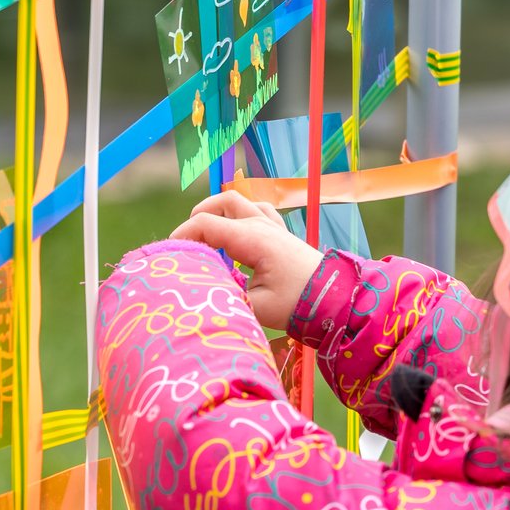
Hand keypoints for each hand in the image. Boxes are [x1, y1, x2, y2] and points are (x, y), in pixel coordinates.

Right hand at [170, 190, 323, 329]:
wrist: (337, 301)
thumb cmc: (298, 304)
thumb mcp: (255, 307)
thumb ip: (225, 296)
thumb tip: (201, 293)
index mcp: (253, 239)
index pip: (206, 223)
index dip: (183, 235)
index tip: (171, 255)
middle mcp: (262, 226)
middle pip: (223, 203)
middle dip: (198, 217)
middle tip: (187, 242)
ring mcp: (274, 226)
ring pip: (240, 203)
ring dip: (219, 212)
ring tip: (206, 233)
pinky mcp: (282, 234)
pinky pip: (257, 211)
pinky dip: (240, 216)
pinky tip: (236, 235)